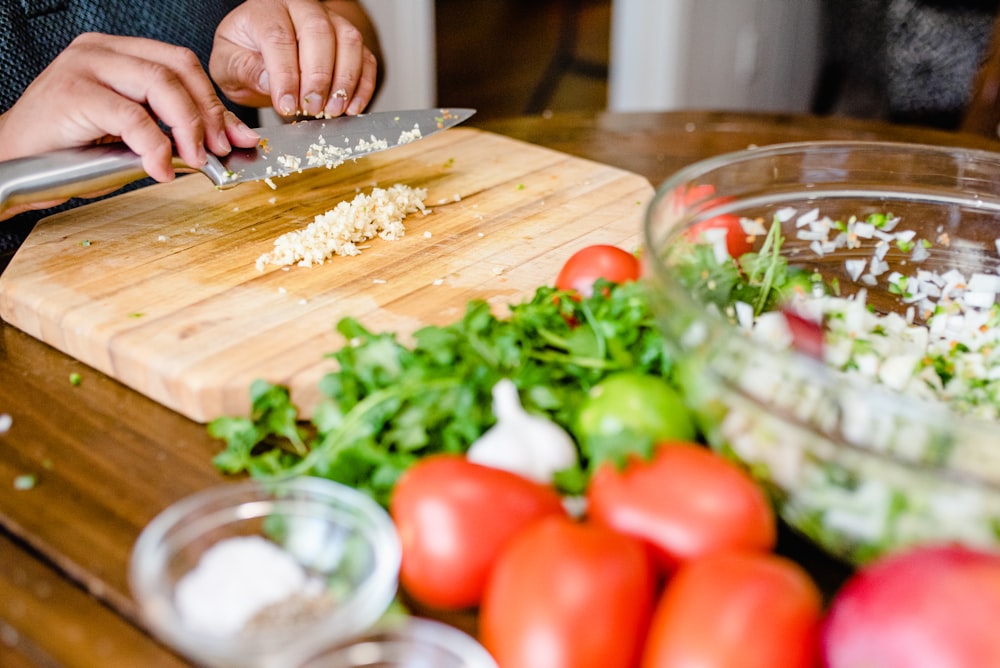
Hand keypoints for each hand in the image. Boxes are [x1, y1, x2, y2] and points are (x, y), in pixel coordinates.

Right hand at [0, 33, 260, 183]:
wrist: (12, 162)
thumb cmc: (71, 151)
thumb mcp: (133, 136)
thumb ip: (173, 129)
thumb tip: (226, 141)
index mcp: (118, 52)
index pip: (182, 64)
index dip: (215, 102)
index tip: (236, 137)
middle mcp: (101, 50)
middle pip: (178, 68)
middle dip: (209, 113)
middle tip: (219, 151)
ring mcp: (85, 67)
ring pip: (161, 86)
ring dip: (188, 128)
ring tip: (194, 161)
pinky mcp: (73, 93)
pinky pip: (133, 118)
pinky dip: (156, 148)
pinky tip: (161, 171)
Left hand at [210, 0, 381, 117]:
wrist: (263, 55)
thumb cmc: (245, 57)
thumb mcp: (229, 65)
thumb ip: (244, 70)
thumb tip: (270, 83)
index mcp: (266, 9)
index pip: (278, 37)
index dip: (285, 75)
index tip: (286, 106)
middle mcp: (301, 8)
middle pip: (319, 32)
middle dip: (318, 76)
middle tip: (312, 108)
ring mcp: (331, 20)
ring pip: (349, 40)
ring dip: (344, 80)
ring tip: (332, 111)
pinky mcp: (349, 41)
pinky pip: (365, 57)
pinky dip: (363, 85)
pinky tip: (351, 108)